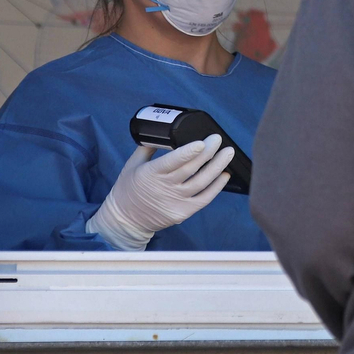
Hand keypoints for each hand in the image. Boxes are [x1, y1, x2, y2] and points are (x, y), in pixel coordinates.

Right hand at [86, 135, 235, 249]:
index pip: (173, 161)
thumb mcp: (132, 164)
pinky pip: (204, 199)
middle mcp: (164, 187)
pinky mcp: (183, 212)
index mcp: (151, 173)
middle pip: (191, 169)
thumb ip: (148, 147)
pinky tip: (224, 175)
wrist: (126, 220)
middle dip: (208, 153)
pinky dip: (216, 187)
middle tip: (218, 139)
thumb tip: (164, 133)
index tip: (202, 142)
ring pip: (201, 183)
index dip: (189, 152)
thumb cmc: (128, 189)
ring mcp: (175, 201)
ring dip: (217, 167)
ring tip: (227, 153)